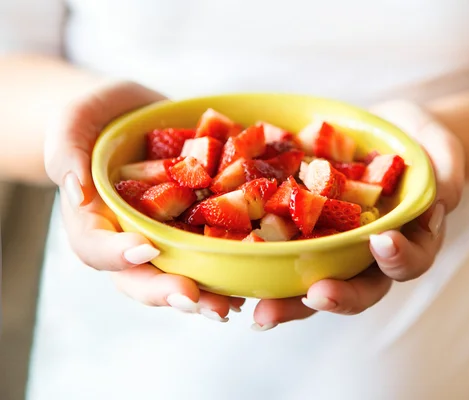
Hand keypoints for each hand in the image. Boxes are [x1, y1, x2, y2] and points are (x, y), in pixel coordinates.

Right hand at [44, 81, 243, 320]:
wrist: (133, 115)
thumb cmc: (97, 118)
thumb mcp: (73, 121)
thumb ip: (66, 149)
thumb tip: (76, 189)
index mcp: (93, 219)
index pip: (95, 246)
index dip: (117, 254)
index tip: (146, 248)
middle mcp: (129, 237)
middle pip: (138, 277)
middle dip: (165, 291)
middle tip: (194, 299)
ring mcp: (164, 235)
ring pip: (176, 275)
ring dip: (202, 296)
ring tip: (227, 307)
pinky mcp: (194, 227)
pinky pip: (208, 254)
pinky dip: (227, 271)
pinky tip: (247, 281)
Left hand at [251, 100, 463, 330]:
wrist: (376, 133)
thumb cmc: (412, 140)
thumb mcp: (438, 144)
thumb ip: (447, 169)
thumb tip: (442, 200)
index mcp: (407, 240)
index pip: (408, 259)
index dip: (398, 258)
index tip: (382, 241)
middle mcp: (368, 256)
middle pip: (359, 289)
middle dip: (338, 297)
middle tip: (315, 295)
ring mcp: (332, 248)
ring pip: (315, 284)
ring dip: (291, 301)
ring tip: (261, 312)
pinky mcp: (300, 233)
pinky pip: (281, 254)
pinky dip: (261, 268)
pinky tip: (234, 279)